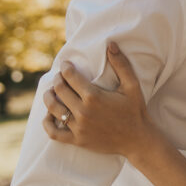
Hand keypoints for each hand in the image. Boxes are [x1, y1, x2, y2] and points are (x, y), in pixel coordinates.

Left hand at [43, 43, 154, 161]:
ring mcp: (79, 127)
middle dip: (57, 80)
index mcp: (94, 96)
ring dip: (48, 97)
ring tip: (51, 92)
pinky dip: (47, 123)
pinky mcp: (77, 140)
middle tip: (59, 76)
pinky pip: (54, 132)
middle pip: (59, 90)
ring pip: (53, 109)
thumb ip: (121, 64)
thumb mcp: (132, 85)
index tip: (65, 64)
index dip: (65, 68)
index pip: (70, 77)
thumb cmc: (135, 110)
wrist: (137, 139)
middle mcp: (83, 111)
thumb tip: (111, 44)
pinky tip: (49, 115)